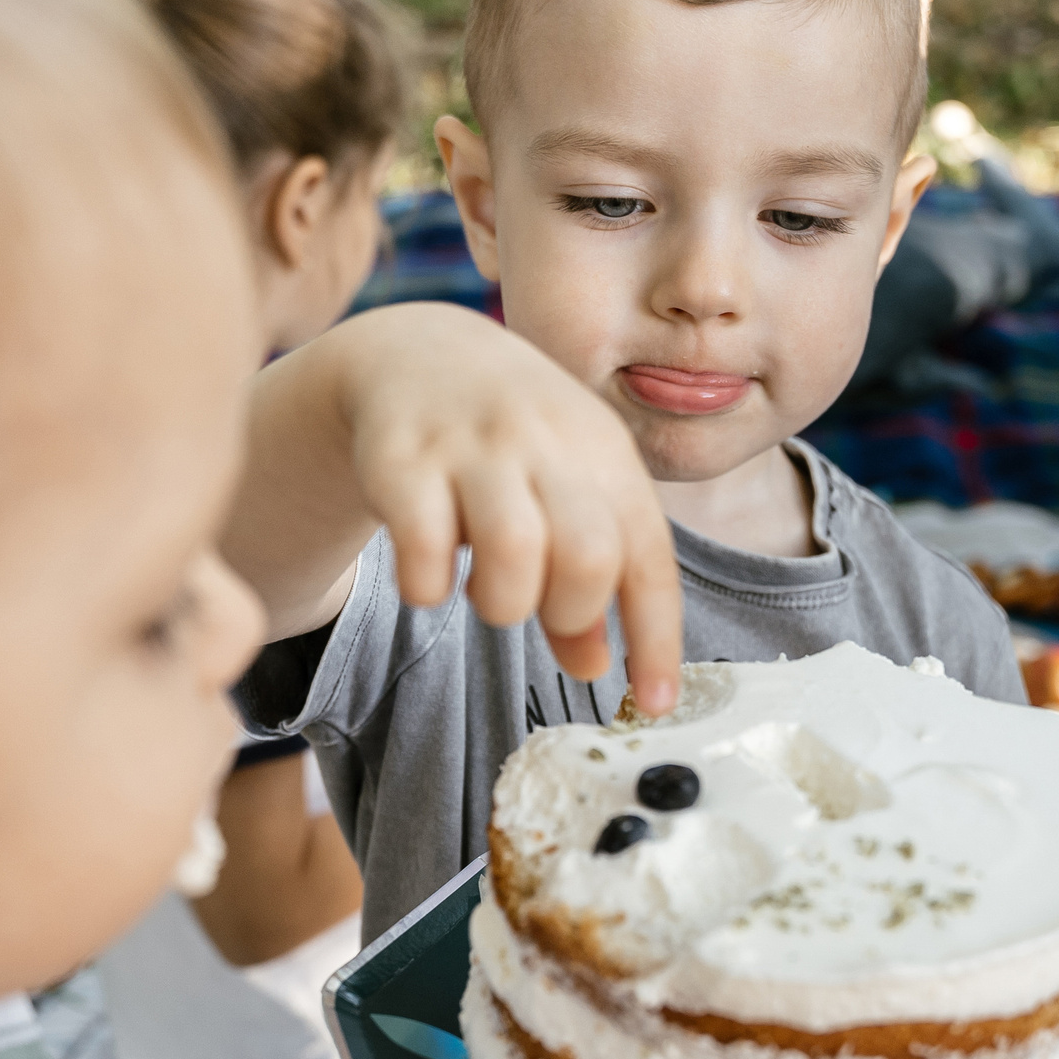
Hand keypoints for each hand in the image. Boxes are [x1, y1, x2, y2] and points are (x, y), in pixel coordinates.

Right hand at [334, 304, 681, 710]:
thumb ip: (582, 578)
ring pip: (513, 551)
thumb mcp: (562, 494)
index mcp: (603, 452)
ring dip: (502, 603)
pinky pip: (424, 547)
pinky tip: (428, 576)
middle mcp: (545, 440)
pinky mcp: (402, 456)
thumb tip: (595, 667)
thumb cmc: (509, 445)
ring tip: (488, 592)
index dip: (656, 637)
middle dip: (570, 612)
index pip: (647, 554)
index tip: (655, 703)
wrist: (416, 355)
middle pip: (589, 555)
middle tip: (541, 611)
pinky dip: (428, 587)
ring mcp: (472, 444)